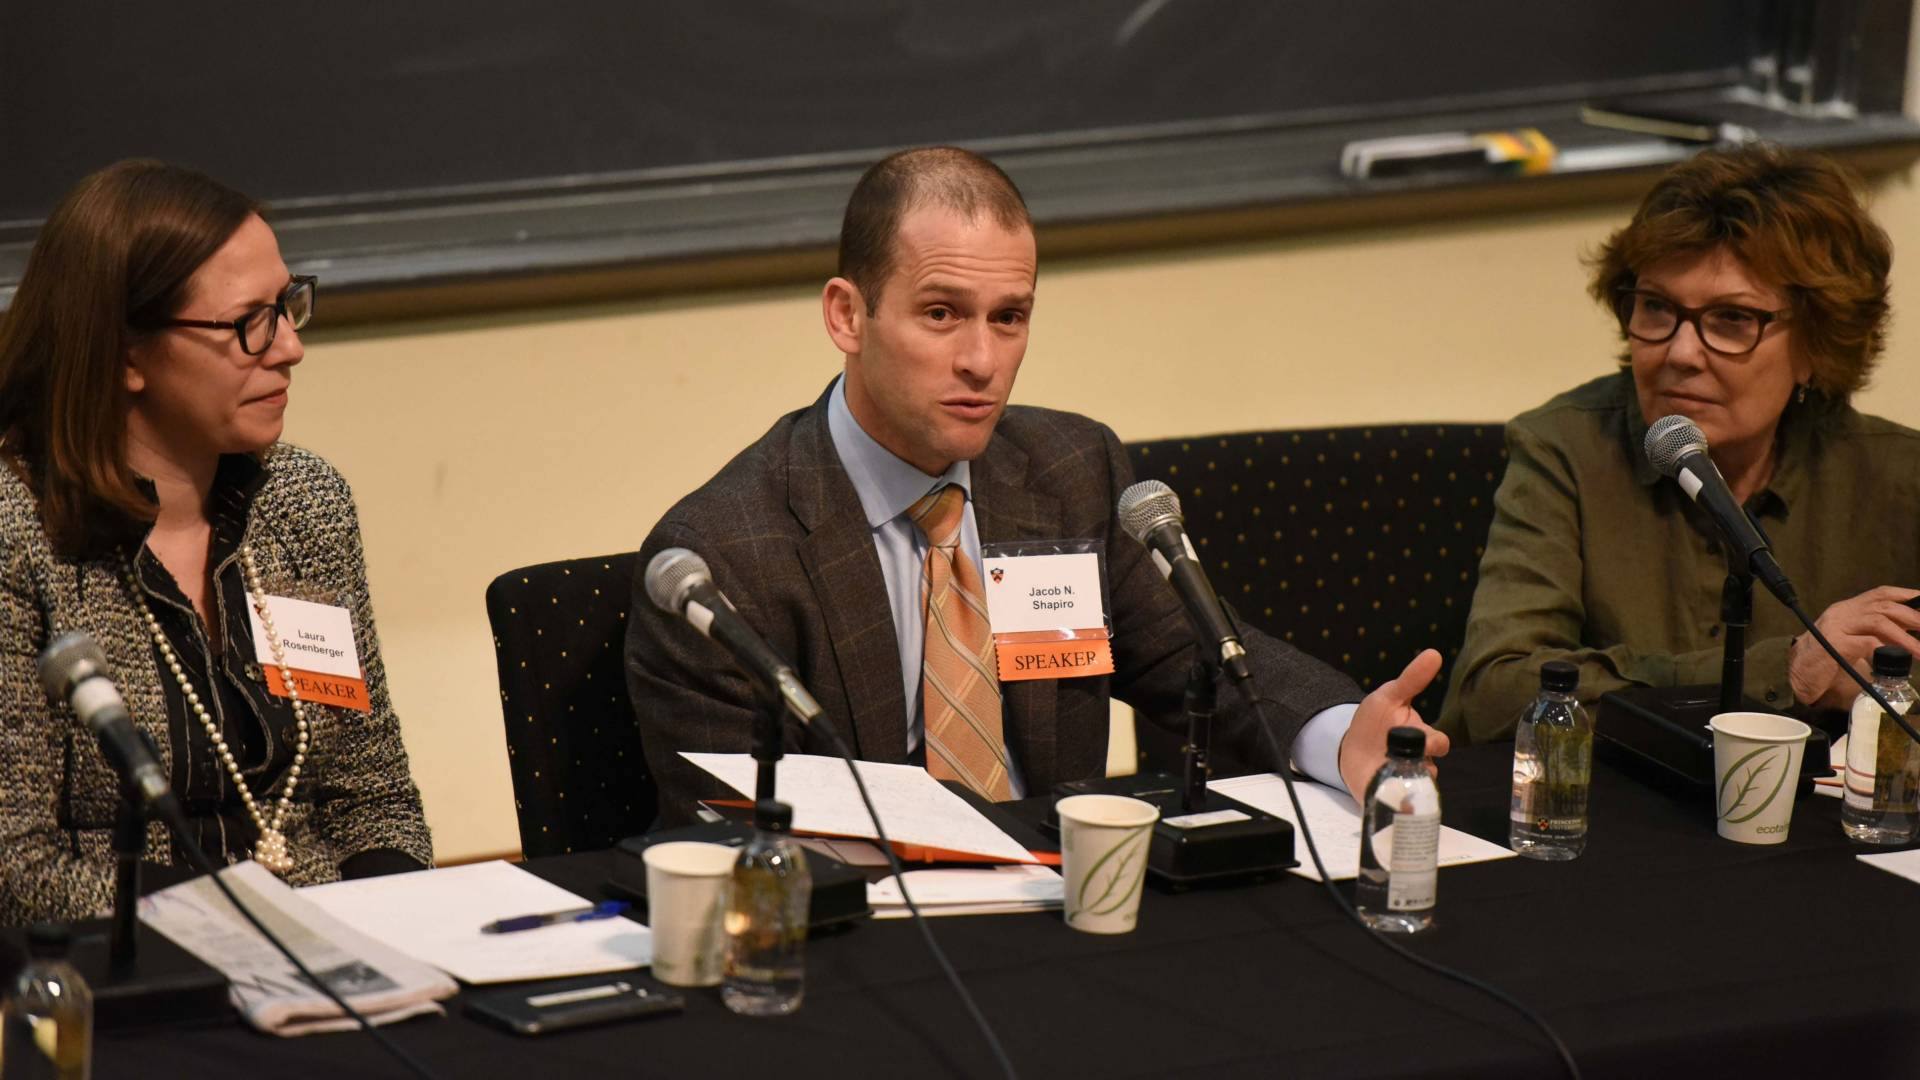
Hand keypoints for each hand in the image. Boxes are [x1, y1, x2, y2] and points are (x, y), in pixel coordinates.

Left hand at [1338, 648, 1451, 803]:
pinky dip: (1395, 803)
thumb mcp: (1389, 696)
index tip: (1424, 739)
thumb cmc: (1374, 722)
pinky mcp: (1389, 798)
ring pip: (1418, 788)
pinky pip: (1400, 806)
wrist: (1348, 747)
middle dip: (1422, 764)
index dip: (1433, 742)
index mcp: (1422, 738)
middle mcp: (1419, 762)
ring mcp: (1405, 782)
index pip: (1439, 743)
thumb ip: (1411, 679)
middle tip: (1404, 758)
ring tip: (1388, 773)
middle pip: (1432, 768)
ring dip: (1406, 781)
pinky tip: (1386, 794)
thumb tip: (1433, 653)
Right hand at [1787, 586, 1919, 710]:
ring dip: (1905, 638)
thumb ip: (1876, 635)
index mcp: (1848, 609)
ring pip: (1878, 621)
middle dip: (1913, 618)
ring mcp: (1836, 626)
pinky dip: (1886, 651)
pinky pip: (1867, 643)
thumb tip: (1911, 635)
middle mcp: (1842, 613)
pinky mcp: (1833, 644)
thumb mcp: (1854, 642)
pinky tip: (1897, 661)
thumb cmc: (1827, 661)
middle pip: (1883, 606)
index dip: (1907, 596)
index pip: (1881, 594)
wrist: (1796, 677)